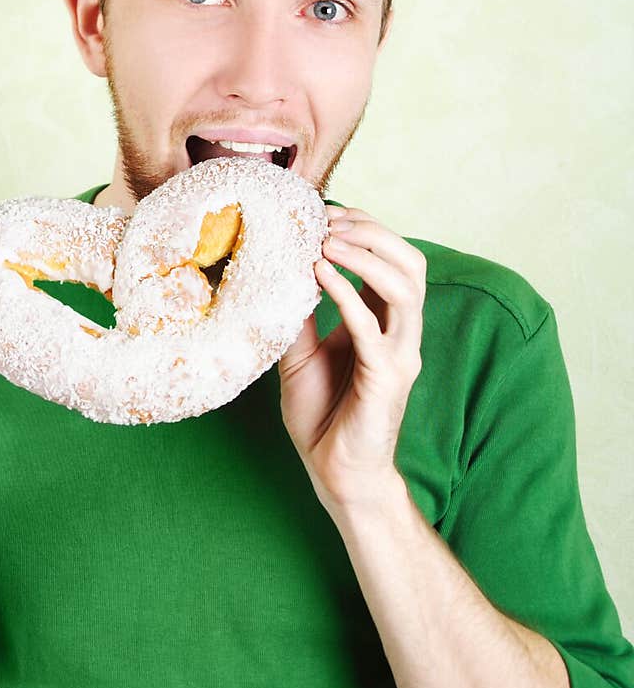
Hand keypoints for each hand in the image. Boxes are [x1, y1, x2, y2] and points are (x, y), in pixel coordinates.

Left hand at [279, 206, 426, 508]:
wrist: (336, 473)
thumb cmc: (323, 417)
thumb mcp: (300, 355)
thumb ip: (298, 317)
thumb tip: (276, 274)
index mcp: (385, 325)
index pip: (393, 261)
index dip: (367, 230)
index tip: (327, 214)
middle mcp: (401, 335)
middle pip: (410, 263)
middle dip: (373, 233)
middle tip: (329, 223)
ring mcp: (399, 356)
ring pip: (405, 287)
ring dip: (364, 257)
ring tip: (326, 243)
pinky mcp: (387, 379)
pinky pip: (373, 327)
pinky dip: (348, 294)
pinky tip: (320, 274)